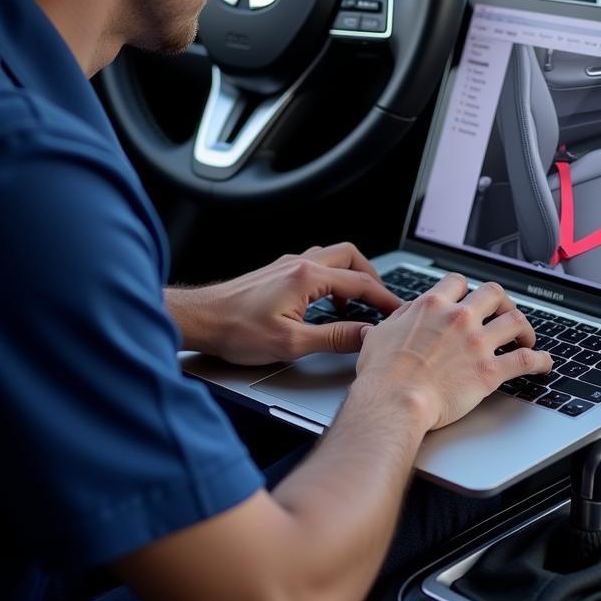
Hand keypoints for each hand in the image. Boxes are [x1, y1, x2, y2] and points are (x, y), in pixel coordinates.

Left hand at [166, 243, 400, 364]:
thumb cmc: (236, 331)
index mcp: (307, 277)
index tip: (399, 312)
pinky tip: (327, 303)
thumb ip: (334, 337)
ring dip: (351, 277)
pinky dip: (332, 280)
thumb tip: (366, 335)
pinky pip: (317, 265)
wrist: (201, 319)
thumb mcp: (291, 343)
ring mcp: (288, 265)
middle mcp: (300, 263)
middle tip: (381, 302)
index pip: (359, 283)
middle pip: (351, 256)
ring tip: (357, 305)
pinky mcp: (278, 272)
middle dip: (372, 278)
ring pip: (333, 257)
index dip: (384, 299)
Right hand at [354, 272, 551, 431]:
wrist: (395, 401)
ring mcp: (477, 343)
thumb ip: (398, 318)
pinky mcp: (490, 371)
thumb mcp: (380, 333)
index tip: (469, 298)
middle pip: (494, 293)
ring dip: (524, 328)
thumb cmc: (383, 373)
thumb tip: (406, 313)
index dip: (466, 289)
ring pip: (515, 320)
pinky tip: (545, 362)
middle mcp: (459, 318)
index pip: (458, 281)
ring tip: (525, 337)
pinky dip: (541, 360)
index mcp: (432, 306)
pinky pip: (526, 360)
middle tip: (503, 313)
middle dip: (502, 302)